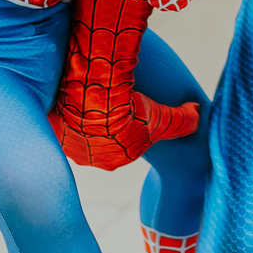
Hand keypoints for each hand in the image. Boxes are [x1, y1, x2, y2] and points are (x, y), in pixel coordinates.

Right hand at [50, 90, 199, 168]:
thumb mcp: (165, 116)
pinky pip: (61, 117)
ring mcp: (68, 142)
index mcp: (114, 159)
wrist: (93, 93)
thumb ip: (184, 120)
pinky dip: (67, 107)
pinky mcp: (53, 125)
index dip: (129, 126)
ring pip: (78, 128)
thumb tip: (198, 114)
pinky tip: (76, 92)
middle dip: (105, 122)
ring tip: (94, 94)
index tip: (131, 108)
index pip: (122, 145)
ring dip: (84, 115)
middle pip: (98, 138)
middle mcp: (88, 157)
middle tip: (113, 100)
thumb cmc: (130, 108)